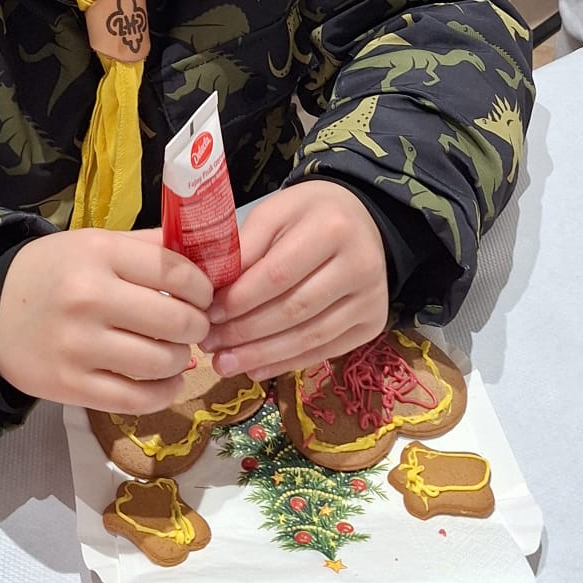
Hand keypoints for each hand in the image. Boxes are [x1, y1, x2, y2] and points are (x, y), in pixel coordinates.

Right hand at [0, 225, 211, 411]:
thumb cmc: (52, 272)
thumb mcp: (94, 244)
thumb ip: (147, 246)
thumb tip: (205, 255)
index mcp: (99, 254)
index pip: (175, 272)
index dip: (203, 288)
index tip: (203, 296)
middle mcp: (89, 298)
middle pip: (175, 320)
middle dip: (197, 326)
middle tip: (193, 327)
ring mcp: (79, 346)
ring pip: (161, 362)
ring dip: (180, 360)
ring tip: (175, 353)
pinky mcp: (71, 386)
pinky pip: (137, 399)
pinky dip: (164, 393)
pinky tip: (166, 382)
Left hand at [206, 181, 388, 377]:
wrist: (364, 222)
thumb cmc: (310, 215)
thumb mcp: (275, 213)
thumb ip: (245, 247)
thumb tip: (212, 292)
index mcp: (331, 228)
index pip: (278, 275)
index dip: (240, 300)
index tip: (208, 314)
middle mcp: (360, 265)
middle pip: (294, 310)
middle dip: (246, 332)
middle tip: (210, 345)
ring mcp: (372, 298)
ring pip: (310, 336)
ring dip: (263, 355)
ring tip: (225, 363)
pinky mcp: (374, 322)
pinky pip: (326, 350)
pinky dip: (288, 363)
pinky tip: (256, 369)